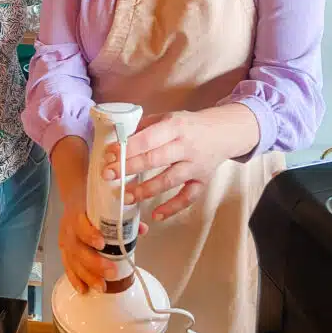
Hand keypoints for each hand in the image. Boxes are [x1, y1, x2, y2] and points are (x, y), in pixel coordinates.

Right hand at [58, 200, 148, 294]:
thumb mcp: (105, 203)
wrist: (74, 199)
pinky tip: (84, 289)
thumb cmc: (93, 203)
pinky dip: (75, 279)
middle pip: (78, 248)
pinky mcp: (64, 251)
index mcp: (78, 213)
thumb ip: (124, 215)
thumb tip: (142, 229)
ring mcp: (65, 241)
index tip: (102, 244)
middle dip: (94, 263)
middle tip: (112, 272)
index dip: (90, 235)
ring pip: (73, 261)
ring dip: (87, 275)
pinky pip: (67, 267)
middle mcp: (69, 228)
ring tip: (102, 287)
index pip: (81, 224)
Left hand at [102, 105, 258, 220]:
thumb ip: (145, 127)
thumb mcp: (167, 117)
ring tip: (126, 197)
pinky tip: (156, 215)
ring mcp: (196, 165)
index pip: (148, 139)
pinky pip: (188, 197)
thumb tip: (119, 139)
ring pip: (169, 180)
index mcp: (175, 126)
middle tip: (108, 175)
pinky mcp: (203, 181)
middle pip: (155, 159)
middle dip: (129, 167)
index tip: (109, 155)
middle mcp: (186, 146)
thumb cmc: (188, 125)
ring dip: (146, 189)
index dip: (127, 148)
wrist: (223, 132)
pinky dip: (173, 208)